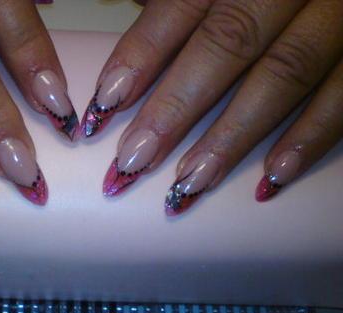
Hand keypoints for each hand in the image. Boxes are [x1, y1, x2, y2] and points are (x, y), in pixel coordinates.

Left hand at [81, 0, 342, 214]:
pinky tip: (271, 178)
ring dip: (231, 138)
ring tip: (188, 184)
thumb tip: (110, 15)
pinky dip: (310, 138)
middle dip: (175, 110)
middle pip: (226, 47)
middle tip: (132, 163)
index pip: (178, 9)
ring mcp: (332, 16)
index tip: (102, 109)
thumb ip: (169, 0)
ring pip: (282, 76)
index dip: (138, 59)